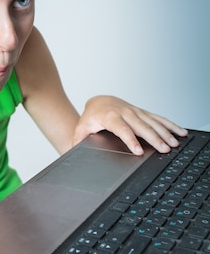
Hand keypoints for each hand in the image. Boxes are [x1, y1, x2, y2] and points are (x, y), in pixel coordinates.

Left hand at [72, 95, 187, 154]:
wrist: (99, 101)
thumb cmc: (92, 116)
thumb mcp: (82, 127)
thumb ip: (78, 139)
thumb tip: (72, 152)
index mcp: (111, 117)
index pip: (122, 130)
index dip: (131, 140)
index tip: (139, 151)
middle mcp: (125, 113)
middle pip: (142, 126)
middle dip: (154, 138)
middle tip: (164, 149)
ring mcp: (136, 112)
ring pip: (153, 122)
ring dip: (165, 132)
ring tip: (174, 143)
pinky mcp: (143, 113)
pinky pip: (158, 118)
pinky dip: (170, 125)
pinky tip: (180, 132)